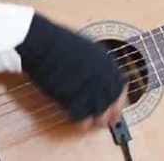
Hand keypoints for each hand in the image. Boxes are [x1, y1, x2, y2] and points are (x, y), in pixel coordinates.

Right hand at [16, 14, 126, 128]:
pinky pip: (83, 119)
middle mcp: (103, 77)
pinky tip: (74, 116)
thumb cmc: (59, 41)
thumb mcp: (88, 49)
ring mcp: (89, 89)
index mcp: (108, 64)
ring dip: (96, 119)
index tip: (114, 105)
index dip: (118, 99)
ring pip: (101, 114)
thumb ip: (99, 64)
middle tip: (104, 119)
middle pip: (113, 103)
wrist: (42, 42)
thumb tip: (103, 76)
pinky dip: (81, 122)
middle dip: (110, 113)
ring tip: (89, 119)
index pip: (121, 88)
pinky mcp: (73, 99)